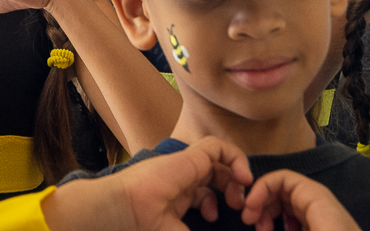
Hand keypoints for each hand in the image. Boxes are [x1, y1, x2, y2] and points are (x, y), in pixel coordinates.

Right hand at [43, 136, 252, 230]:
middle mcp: (182, 181)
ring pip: (218, 158)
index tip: (226, 218)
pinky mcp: (190, 156)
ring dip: (235, 175)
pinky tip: (243, 177)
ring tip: (239, 195)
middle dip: (232, 189)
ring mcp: (185, 166)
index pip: (206, 193)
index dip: (221, 203)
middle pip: (215, 175)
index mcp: (177, 199)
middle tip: (238, 207)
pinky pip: (218, 146)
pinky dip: (236, 157)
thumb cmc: (144, 226)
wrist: (126, 211)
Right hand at [242, 170, 360, 230]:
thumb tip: (253, 221)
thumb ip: (274, 227)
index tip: (247, 211)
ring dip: (274, 215)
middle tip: (251, 224)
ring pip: (295, 207)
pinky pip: (304, 221)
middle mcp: (327, 208)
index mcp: (321, 203)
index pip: (286, 178)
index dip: (262, 189)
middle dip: (265, 203)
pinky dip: (288, 225)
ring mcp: (331, 222)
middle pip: (289, 191)